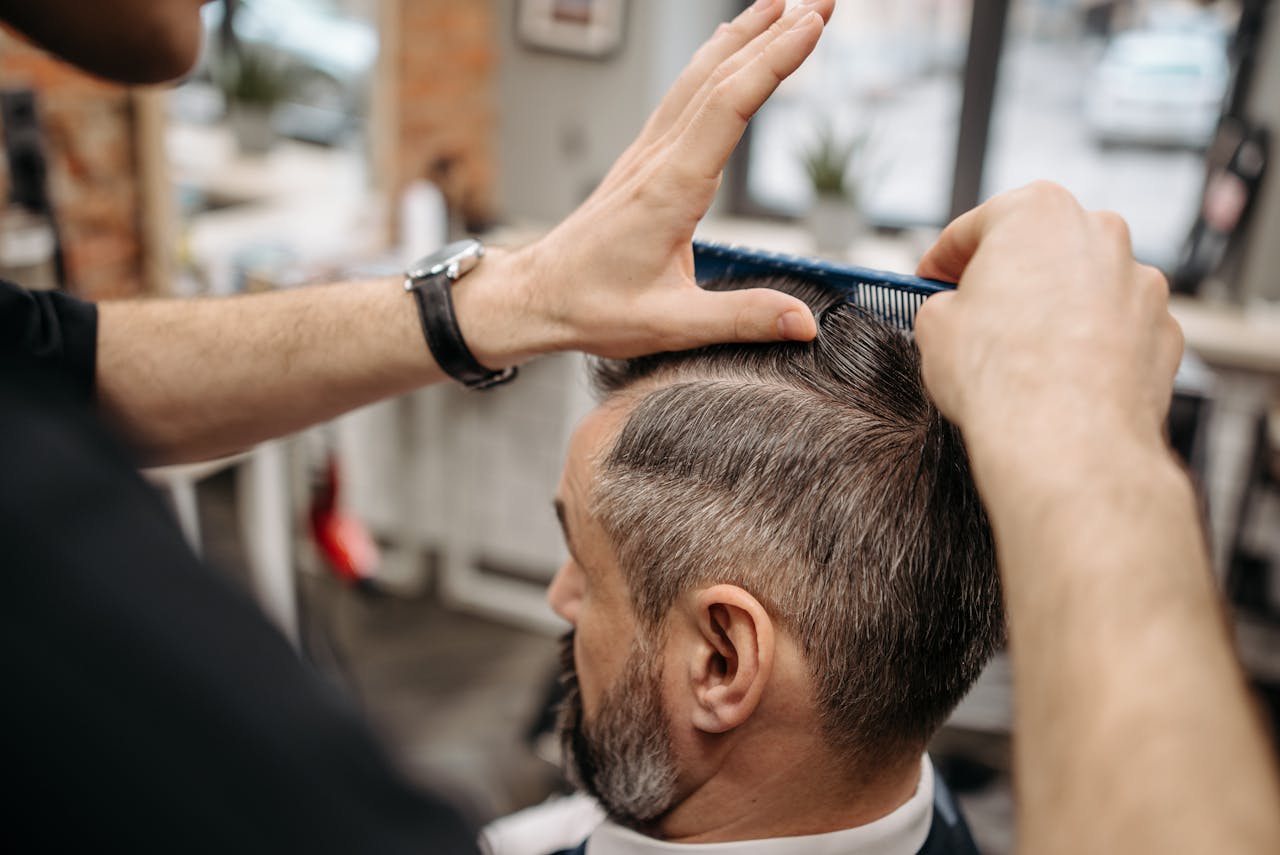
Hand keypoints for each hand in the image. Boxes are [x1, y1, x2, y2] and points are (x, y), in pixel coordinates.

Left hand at [512, 0, 832, 357]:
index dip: (773, 61)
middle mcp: (657, 158)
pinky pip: (683, 94)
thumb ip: (740, 318)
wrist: (536, 296)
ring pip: (698, 77)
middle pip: (720, 77)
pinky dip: (714, 60)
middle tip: (823, 0)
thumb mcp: (671, 323)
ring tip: (785, 4)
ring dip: (744, 36)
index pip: (729, 106)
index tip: (812, 25)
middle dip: (775, 32)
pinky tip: (727, 44)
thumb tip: (804, 323)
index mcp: (669, 189)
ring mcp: (646, 153)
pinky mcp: (642, 159)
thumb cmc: (592, 307)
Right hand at [913, 182, 1183, 450]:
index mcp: (1037, 213)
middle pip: (1039, 248)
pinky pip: (1117, 329)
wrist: (1065, 441)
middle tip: (976, 315)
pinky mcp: (1163, 332)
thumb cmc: (1003, 378)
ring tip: (1021, 355)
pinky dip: (1091, 346)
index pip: (975, 227)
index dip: (943, 259)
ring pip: (1084, 288)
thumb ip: (946, 304)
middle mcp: (1099, 235)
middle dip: (1008, 278)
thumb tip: (956, 314)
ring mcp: (1140, 284)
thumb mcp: (934, 327)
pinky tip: (1061, 377)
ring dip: (1053, 311)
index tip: (934, 281)